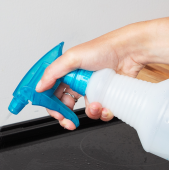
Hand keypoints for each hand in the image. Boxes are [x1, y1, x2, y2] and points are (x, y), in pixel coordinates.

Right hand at [34, 22, 151, 129]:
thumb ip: (53, 73)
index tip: (54, 112)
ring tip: (96, 105)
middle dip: (66, 116)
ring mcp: (92, 90)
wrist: (129, 52)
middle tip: (68, 121)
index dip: (51, 104)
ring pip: (86, 110)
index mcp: (67, 73)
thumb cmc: (103, 49)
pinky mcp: (106, 96)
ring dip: (90, 112)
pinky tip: (106, 105)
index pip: (52, 92)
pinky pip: (102, 111)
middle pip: (66, 105)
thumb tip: (39, 87)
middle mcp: (78, 82)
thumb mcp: (72, 58)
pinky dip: (104, 112)